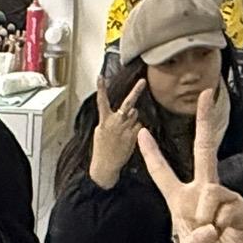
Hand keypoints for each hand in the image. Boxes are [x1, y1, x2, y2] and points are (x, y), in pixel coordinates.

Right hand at [87, 72, 148, 190]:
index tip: (101, 77)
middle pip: (128, 104)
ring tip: (125, 129)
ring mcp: (126, 129)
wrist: (106, 165)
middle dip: (135, 91)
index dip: (101, 88)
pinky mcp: (135, 136)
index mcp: (104, 121)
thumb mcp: (99, 131)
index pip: (102, 101)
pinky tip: (129, 136)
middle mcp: (116, 123)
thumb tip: (119, 113)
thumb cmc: (101, 149)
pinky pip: (139, 126)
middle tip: (143, 81)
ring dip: (133, 118)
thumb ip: (109, 120)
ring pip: (135, 115)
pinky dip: (136, 129)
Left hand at [136, 92, 242, 242]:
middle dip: (204, 121)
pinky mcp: (242, 207)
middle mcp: (203, 191)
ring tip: (212, 234)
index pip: (162, 173)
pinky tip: (226, 232)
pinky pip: (230, 207)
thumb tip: (206, 227)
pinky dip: (225, 224)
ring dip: (208, 216)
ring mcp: (224, 196)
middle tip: (205, 95)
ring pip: (213, 191)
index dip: (152, 154)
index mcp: (181, 199)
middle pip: (204, 150)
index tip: (142, 132)